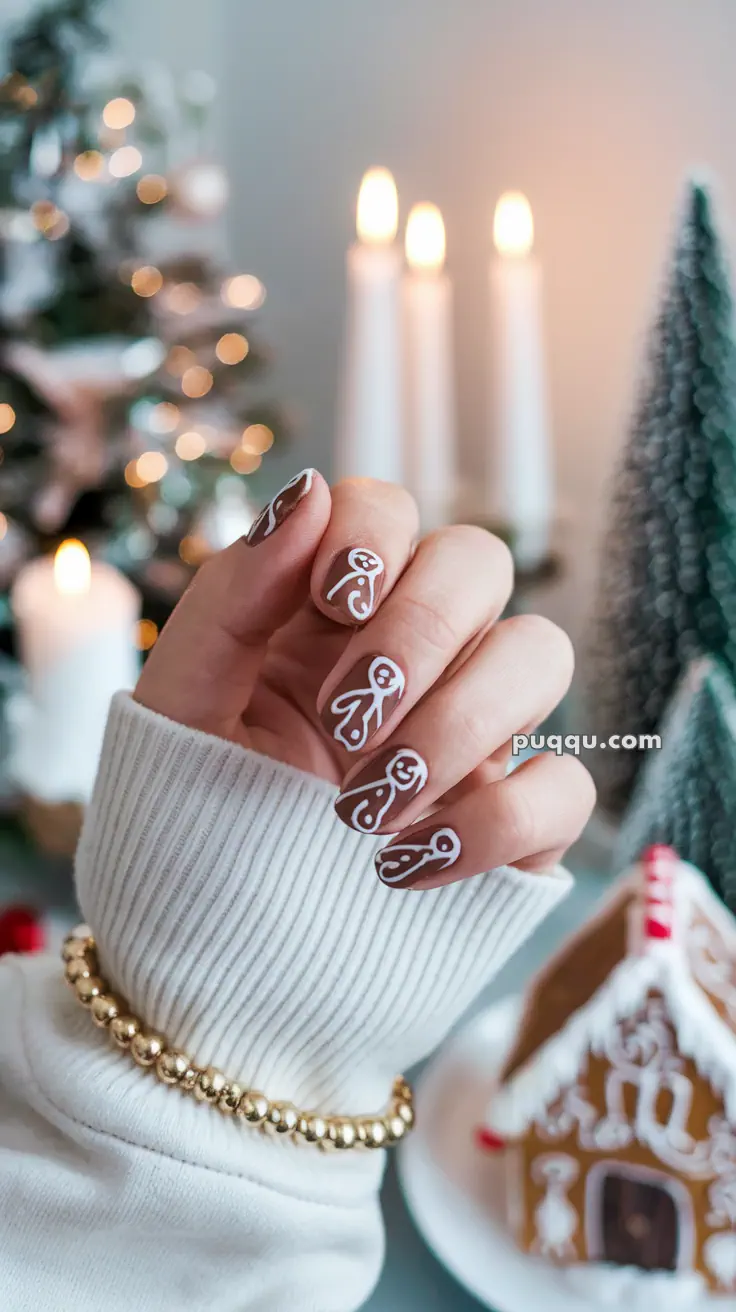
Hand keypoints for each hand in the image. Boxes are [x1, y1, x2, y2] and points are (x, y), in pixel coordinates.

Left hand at [136, 469, 593, 888]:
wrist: (214, 961)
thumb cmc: (189, 822)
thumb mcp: (180, 706)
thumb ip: (232, 596)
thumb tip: (308, 490)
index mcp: (325, 614)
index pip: (387, 509)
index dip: (373, 538)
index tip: (330, 604)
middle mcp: (411, 657)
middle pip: (479, 560)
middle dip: (419, 631)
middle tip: (344, 723)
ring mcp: (471, 733)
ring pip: (541, 653)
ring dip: (456, 724)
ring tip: (362, 807)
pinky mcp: (515, 822)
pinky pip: (565, 784)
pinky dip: (491, 823)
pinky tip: (404, 866)